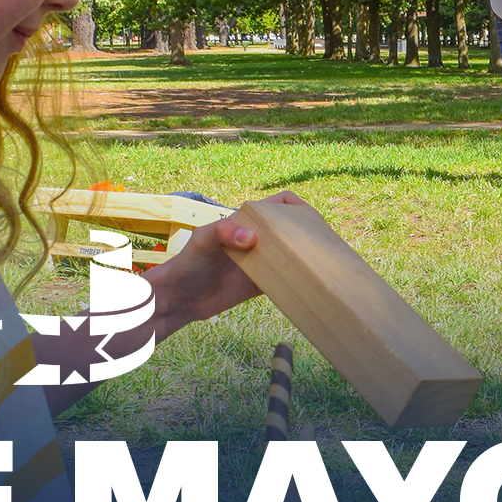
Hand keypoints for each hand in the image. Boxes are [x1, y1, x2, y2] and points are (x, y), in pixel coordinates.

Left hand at [147, 190, 307, 327]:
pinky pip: (284, 280)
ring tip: (320, 264)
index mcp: (247, 222)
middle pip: (290, 230)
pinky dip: (295, 281)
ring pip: (290, 255)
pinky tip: (305, 284)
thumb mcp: (201, 240)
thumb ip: (223, 231)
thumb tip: (252, 238)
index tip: (309, 219)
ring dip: (303, 258)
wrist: (179, 298)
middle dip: (307, 232)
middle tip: (321, 244)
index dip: (297, 206)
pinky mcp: (260, 285)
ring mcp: (260, 262)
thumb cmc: (187, 263)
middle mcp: (258, 240)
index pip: (280, 204)